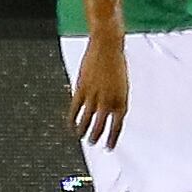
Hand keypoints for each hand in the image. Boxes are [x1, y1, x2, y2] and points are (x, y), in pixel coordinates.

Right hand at [71, 32, 130, 147]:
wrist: (108, 45)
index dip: (112, 138)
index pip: (117, 126)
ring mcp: (95, 95)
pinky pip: (76, 109)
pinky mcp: (82, 89)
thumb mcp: (121, 85)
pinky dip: (72, 118)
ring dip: (83, 130)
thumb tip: (108, 113)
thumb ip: (115, 100)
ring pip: (86, 120)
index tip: (108, 146)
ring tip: (81, 137)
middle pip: (101, 126)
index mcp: (121, 100)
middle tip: (92, 143)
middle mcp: (108, 100)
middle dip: (96, 136)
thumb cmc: (116, 63)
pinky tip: (70, 125)